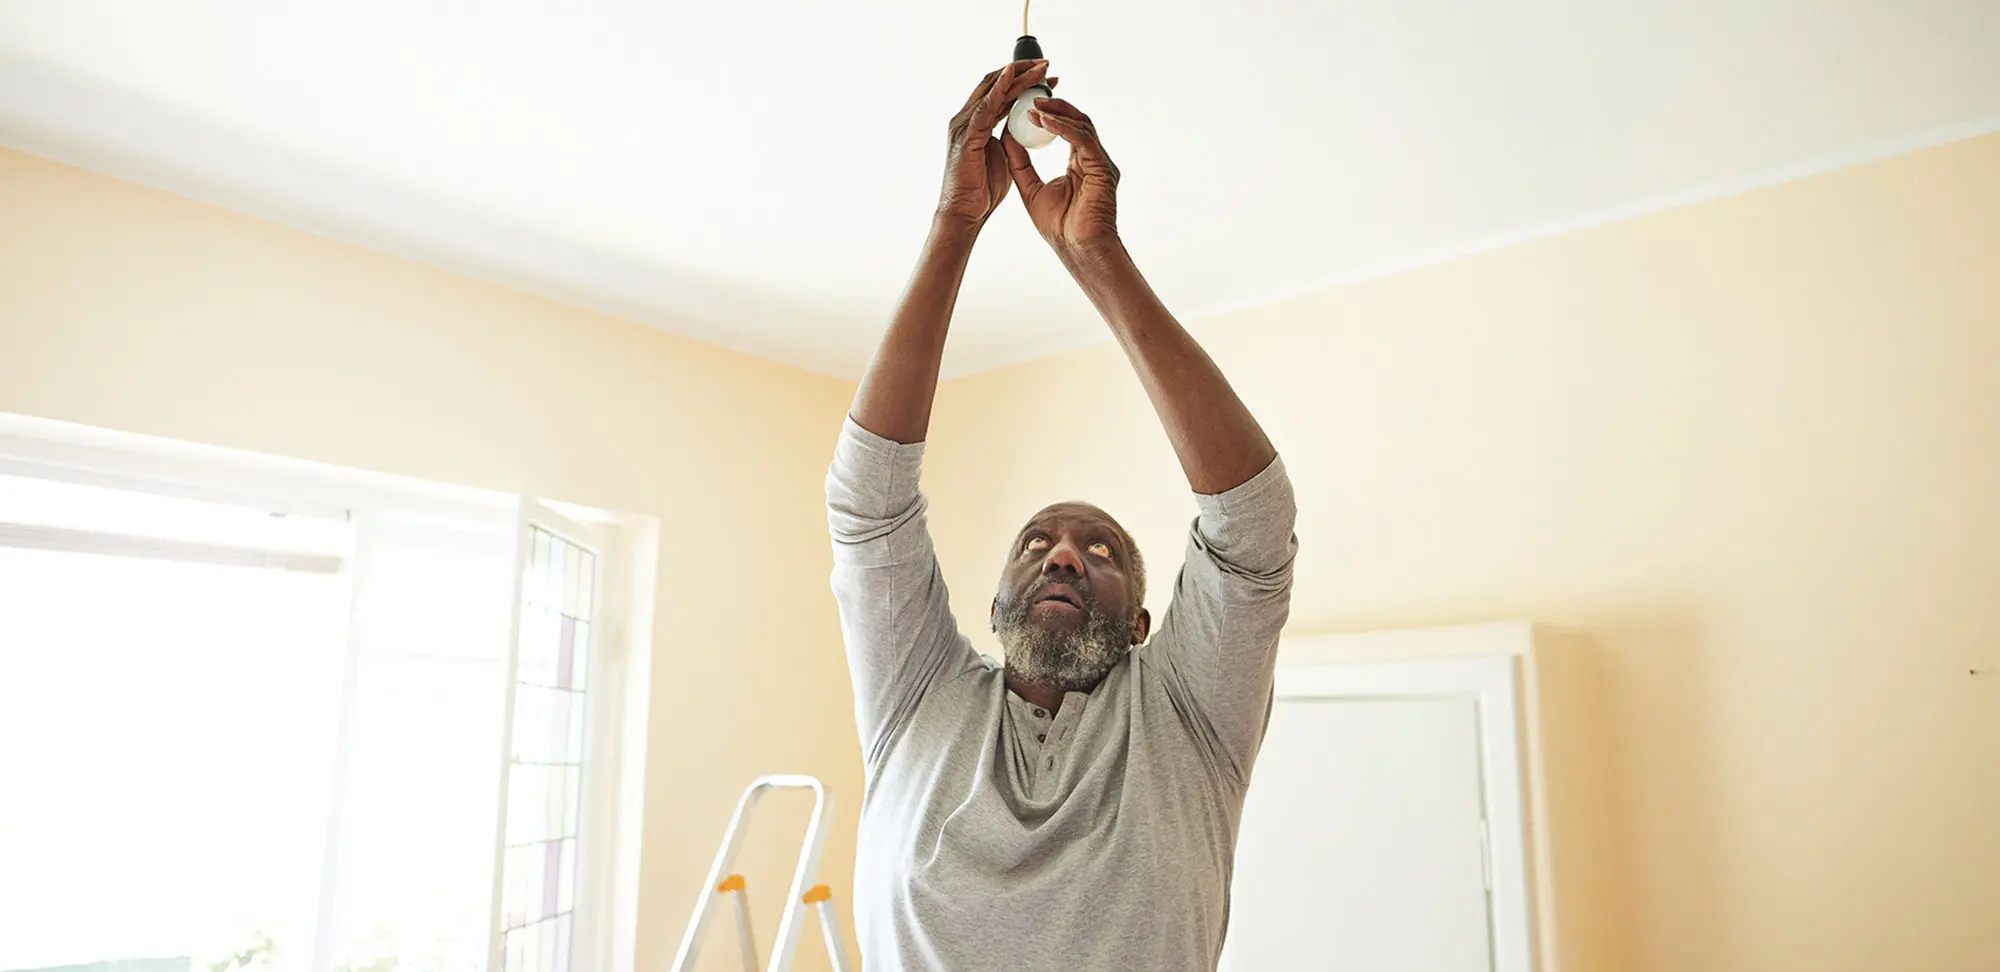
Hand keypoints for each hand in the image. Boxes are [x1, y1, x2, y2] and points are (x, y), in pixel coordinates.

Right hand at [937, 59, 1051, 228]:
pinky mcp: (966, 135)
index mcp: (975, 124)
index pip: (999, 93)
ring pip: (992, 90)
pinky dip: (999, 89)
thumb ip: (1007, 139)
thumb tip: (1021, 129)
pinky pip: (985, 107)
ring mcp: (964, 125)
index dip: (1022, 81)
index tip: (1046, 76)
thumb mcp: (1000, 157)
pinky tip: (1012, 77)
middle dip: (1022, 71)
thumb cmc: (980, 190)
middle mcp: (966, 118)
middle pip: (995, 84)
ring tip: (1039, 67)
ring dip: (1017, 76)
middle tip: (1047, 63)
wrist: (964, 213)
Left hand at [1003, 98, 1120, 252]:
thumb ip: (1021, 163)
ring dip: (1056, 113)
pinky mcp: (1103, 168)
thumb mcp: (1030, 188)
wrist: (1078, 250)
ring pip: (1081, 125)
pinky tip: (1043, 121)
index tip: (1025, 105)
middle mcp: (1093, 159)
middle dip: (1054, 105)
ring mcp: (1101, 163)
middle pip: (1076, 120)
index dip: (1048, 114)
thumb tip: (1006, 137)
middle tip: (1029, 95)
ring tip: (1032, 106)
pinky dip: (1063, 128)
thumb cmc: (1060, 228)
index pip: (1066, 129)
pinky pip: (1083, 139)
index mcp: (1080, 163)